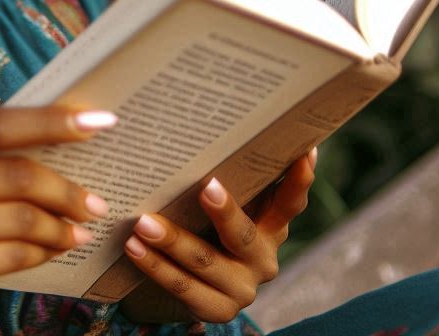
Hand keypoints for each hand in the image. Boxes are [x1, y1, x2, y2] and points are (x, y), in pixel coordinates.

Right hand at [0, 104, 115, 332]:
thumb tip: (49, 140)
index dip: (52, 121)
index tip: (98, 120)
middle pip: (18, 176)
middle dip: (67, 188)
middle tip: (95, 198)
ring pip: (22, 220)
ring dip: (62, 225)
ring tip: (81, 225)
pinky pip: (11, 257)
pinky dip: (43, 252)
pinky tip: (57, 248)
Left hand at [119, 148, 316, 325]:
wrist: (195, 281)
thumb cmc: (208, 224)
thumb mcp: (227, 206)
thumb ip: (227, 180)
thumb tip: (205, 127)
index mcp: (272, 227)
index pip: (290, 203)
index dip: (299, 181)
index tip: (304, 151)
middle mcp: (262, 259)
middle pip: (243, 235)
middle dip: (224, 211)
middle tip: (206, 186)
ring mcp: (242, 289)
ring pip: (205, 262)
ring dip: (172, 241)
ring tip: (143, 222)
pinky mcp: (217, 310)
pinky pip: (183, 287)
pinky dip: (155, 266)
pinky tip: (134, 248)